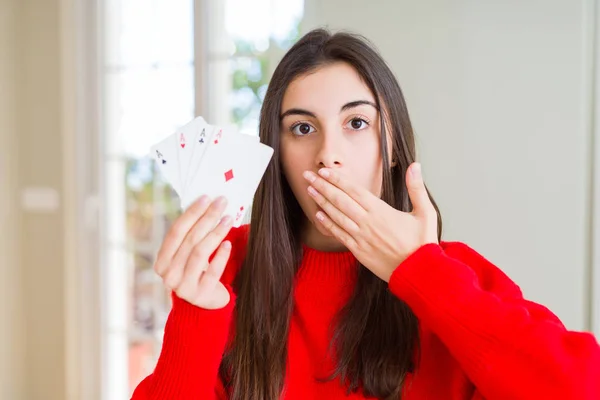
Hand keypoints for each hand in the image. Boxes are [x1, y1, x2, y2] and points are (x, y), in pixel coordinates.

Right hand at [153, 195, 233, 309]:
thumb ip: (189, 236)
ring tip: (228, 219)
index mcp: (161, 262)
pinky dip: (221, 256)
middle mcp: (168, 275)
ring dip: (216, 232)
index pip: (176, 232)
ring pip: (200, 252)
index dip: (191, 213)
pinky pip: (212, 271)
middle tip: (222, 202)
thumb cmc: (197, 272)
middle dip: (207, 218)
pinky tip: (228, 243)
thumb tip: (205, 204)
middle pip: (190, 239)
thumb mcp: (187, 256)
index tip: (206, 198)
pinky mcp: (200, 295)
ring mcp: (183, 286)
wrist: (204, 304)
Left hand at [303, 162, 437, 281]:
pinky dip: (327, 224)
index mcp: (381, 211)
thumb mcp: (425, 213)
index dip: (337, 180)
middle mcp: (367, 222)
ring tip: (309, 190)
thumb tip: (415, 165)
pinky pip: (339, 235)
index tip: (324, 171)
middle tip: (308, 176)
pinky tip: (318, 215)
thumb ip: (417, 188)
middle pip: (340, 200)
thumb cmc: (422, 243)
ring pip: (336, 216)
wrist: (418, 273)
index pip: (354, 190)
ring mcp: (361, 237)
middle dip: (323, 186)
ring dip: (321, 202)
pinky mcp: (358, 251)